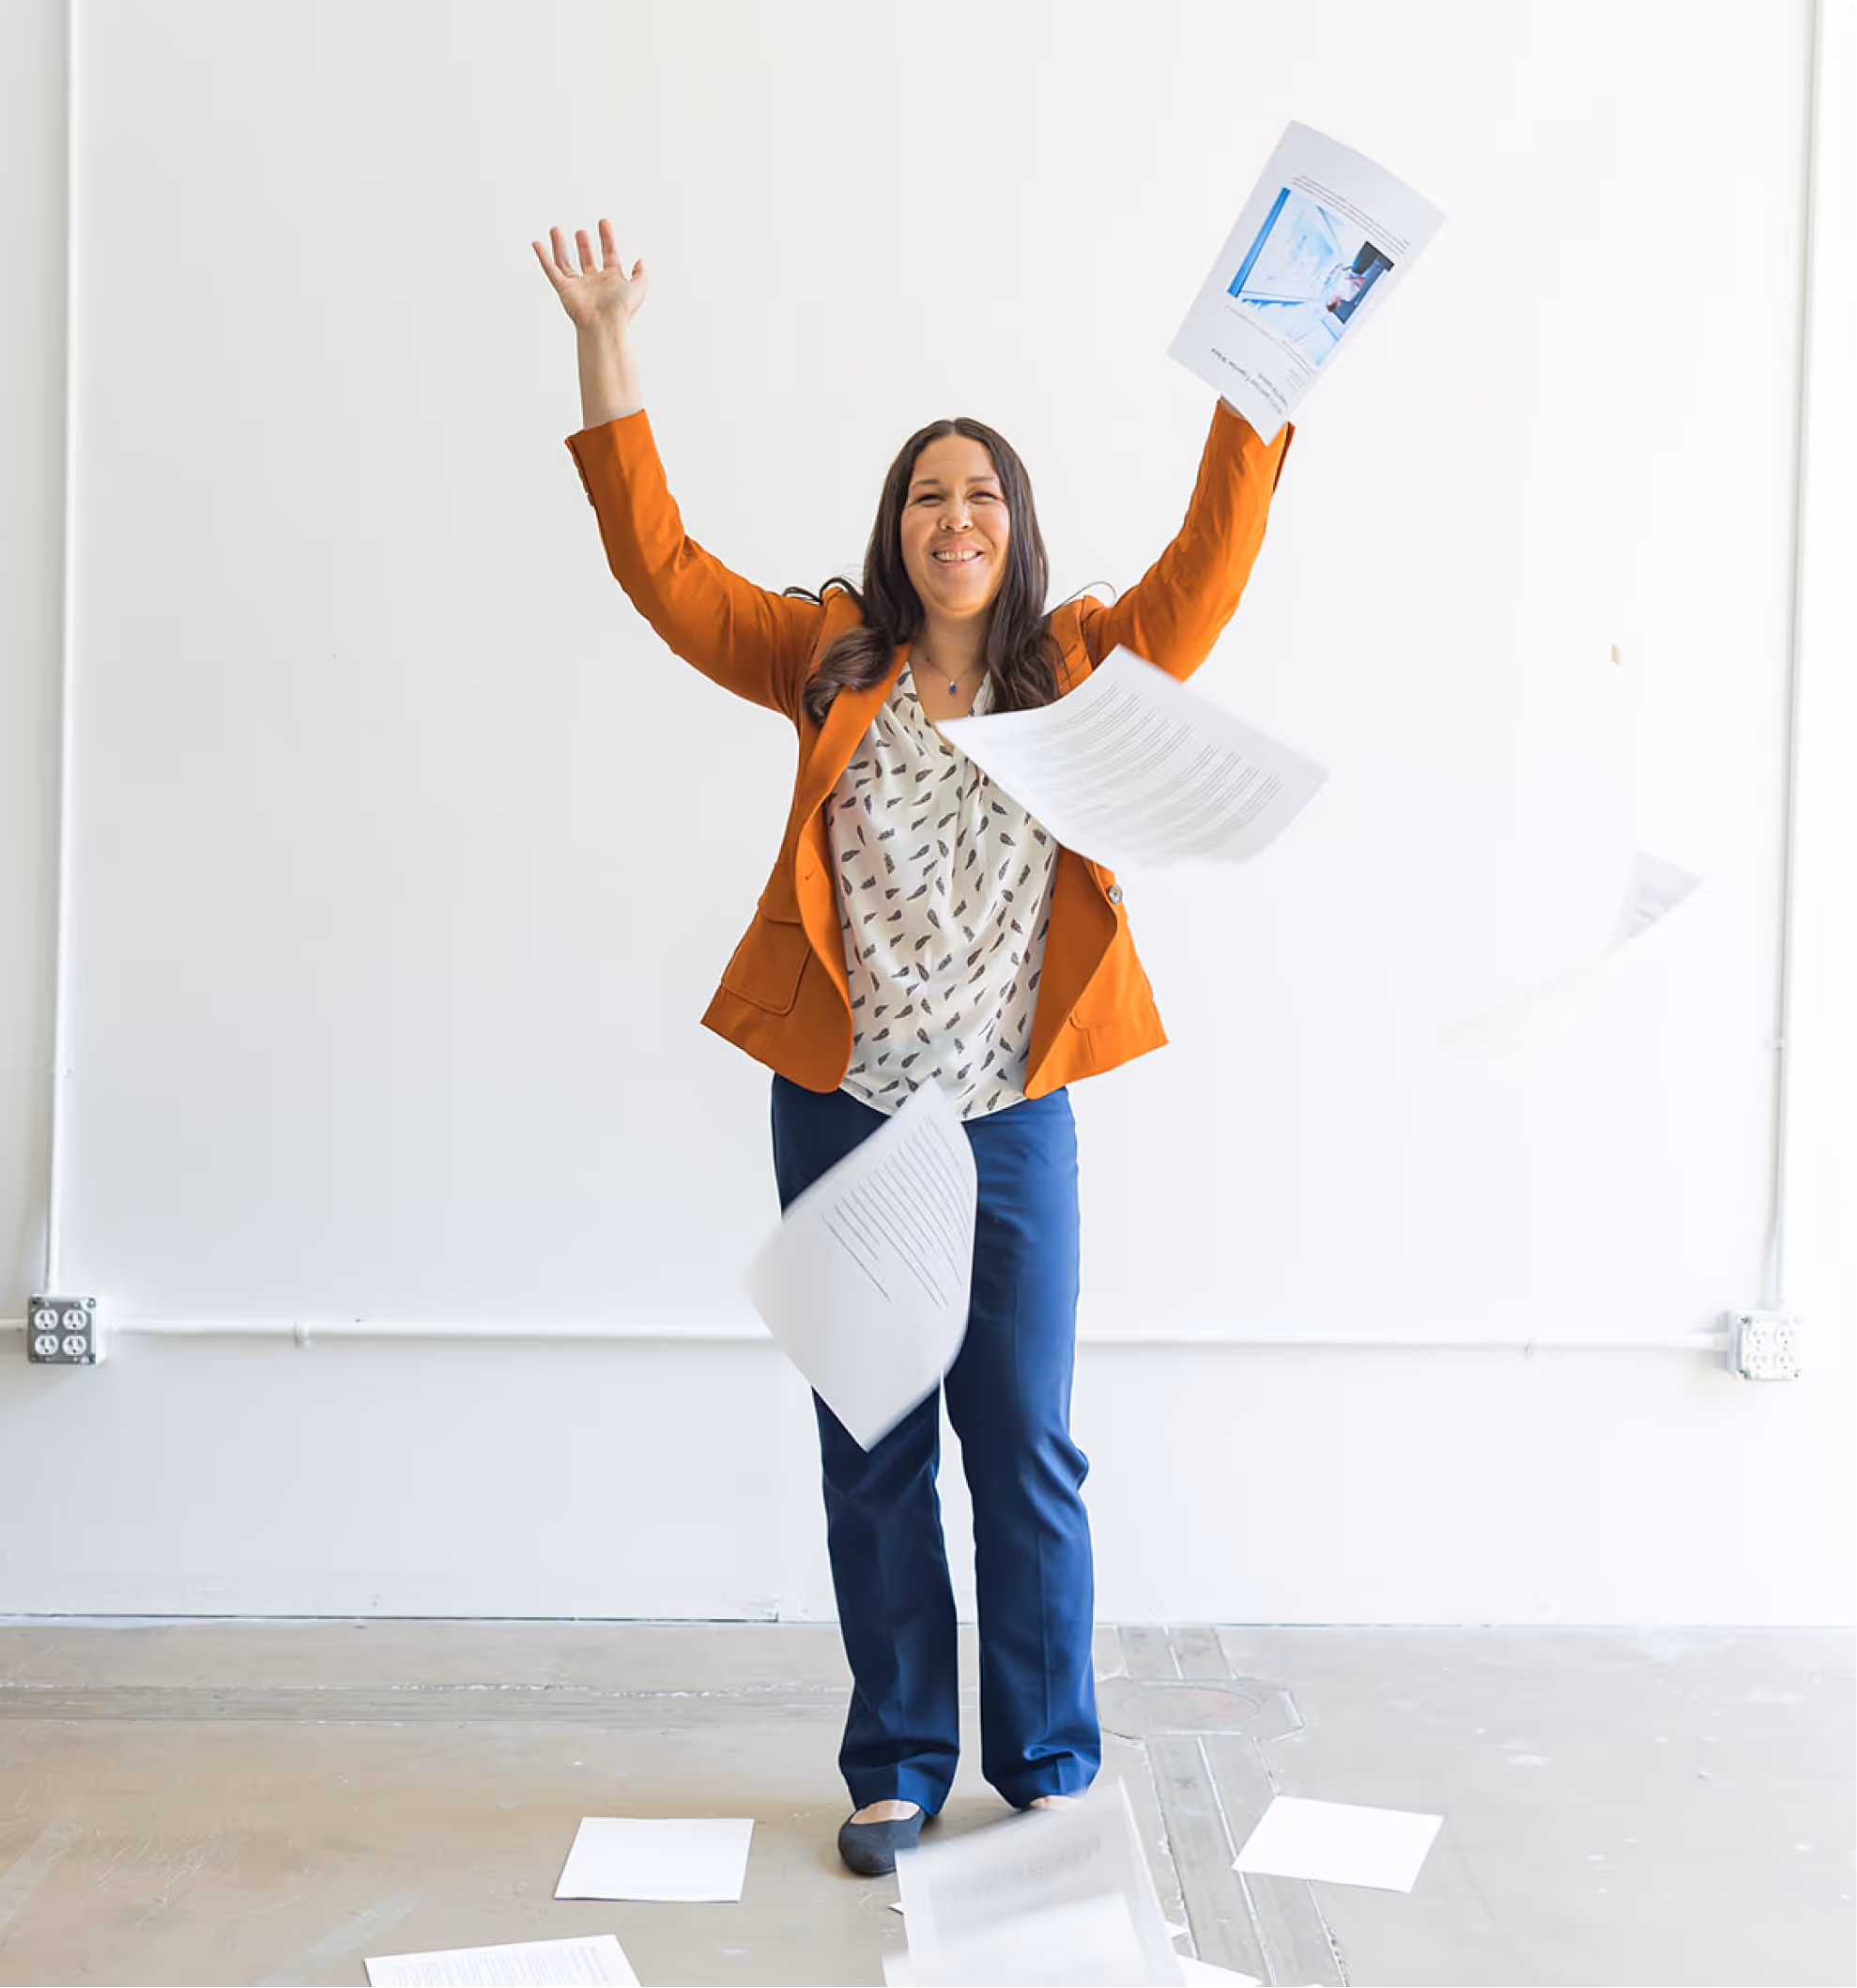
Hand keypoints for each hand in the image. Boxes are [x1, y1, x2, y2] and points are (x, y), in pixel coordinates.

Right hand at [531, 219, 648, 332]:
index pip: (609, 255)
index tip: (603, 223)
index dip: (607, 238)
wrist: (604, 324)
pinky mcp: (564, 290)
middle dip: (584, 245)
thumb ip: (642, 273)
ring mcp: (578, 286)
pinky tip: (537, 244)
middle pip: (587, 260)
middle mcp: (594, 283)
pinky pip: (550, 270)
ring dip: (560, 246)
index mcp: (612, 281)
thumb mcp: (639, 287)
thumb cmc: (621, 310)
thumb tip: (641, 261)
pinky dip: (542, 257)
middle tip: (581, 232)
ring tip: (556, 230)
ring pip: (565, 263)